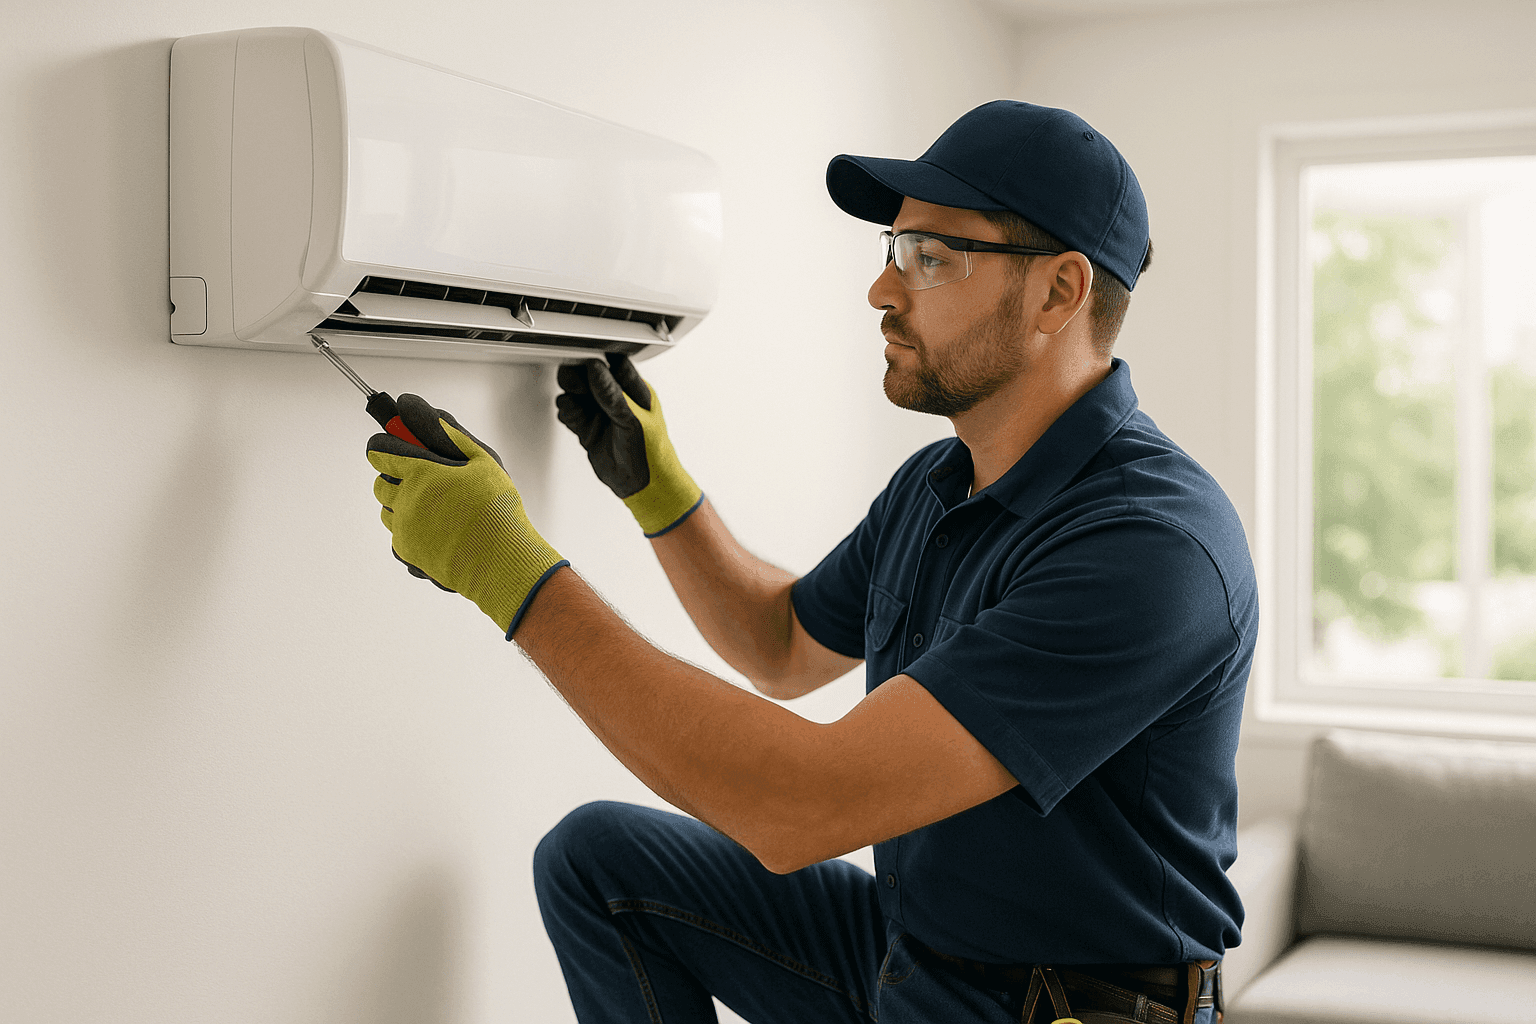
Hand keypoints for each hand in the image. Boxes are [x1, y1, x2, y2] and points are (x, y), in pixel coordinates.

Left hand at [366, 394, 566, 635]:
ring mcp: (403, 527)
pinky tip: (438, 531)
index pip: (380, 451)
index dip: (386, 444)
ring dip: (402, 504)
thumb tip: (410, 407)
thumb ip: (444, 430)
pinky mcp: (405, 552)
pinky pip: (396, 534)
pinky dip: (411, 529)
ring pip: (387, 509)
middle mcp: (405, 499)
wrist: (501, 560)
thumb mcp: (481, 459)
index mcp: (421, 472)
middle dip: (396, 477)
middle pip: (380, 481)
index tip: (396, 445)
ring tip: (436, 509)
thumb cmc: (497, 508)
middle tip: (426, 480)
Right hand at [555, 354, 702, 536]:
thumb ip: (612, 395)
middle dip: (577, 378)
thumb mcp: (633, 420)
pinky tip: (571, 418)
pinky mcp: (589, 430)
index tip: (581, 360)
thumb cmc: (652, 453)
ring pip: (577, 395)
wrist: (645, 486)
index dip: (596, 360)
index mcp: (636, 391)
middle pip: (589, 378)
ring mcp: (602, 414)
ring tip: (573, 406)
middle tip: (572, 384)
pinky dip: (567, 413)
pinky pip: (572, 413)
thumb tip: (596, 369)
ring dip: (571, 397)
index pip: (613, 365)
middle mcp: (617, 400)